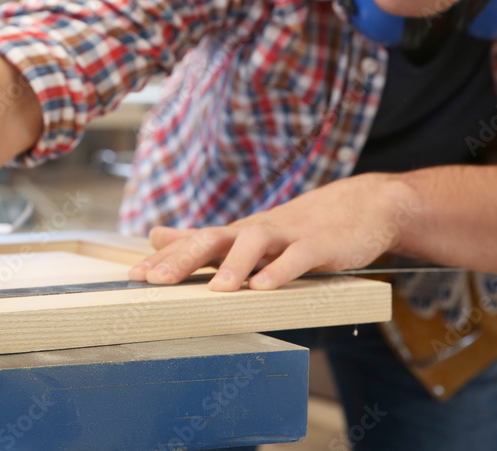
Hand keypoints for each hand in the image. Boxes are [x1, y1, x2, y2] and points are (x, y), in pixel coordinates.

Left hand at [127, 173, 418, 291]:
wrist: (361, 207)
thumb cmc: (299, 227)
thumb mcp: (246, 234)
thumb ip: (202, 238)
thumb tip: (155, 235)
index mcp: (237, 233)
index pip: (194, 243)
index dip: (165, 259)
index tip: (134, 276)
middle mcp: (256, 231)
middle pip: (214, 239)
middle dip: (183, 259)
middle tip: (155, 279)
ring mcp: (288, 235)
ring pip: (255, 243)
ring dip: (234, 266)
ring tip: (217, 290)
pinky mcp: (320, 245)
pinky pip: (298, 258)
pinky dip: (281, 271)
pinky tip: (265, 288)